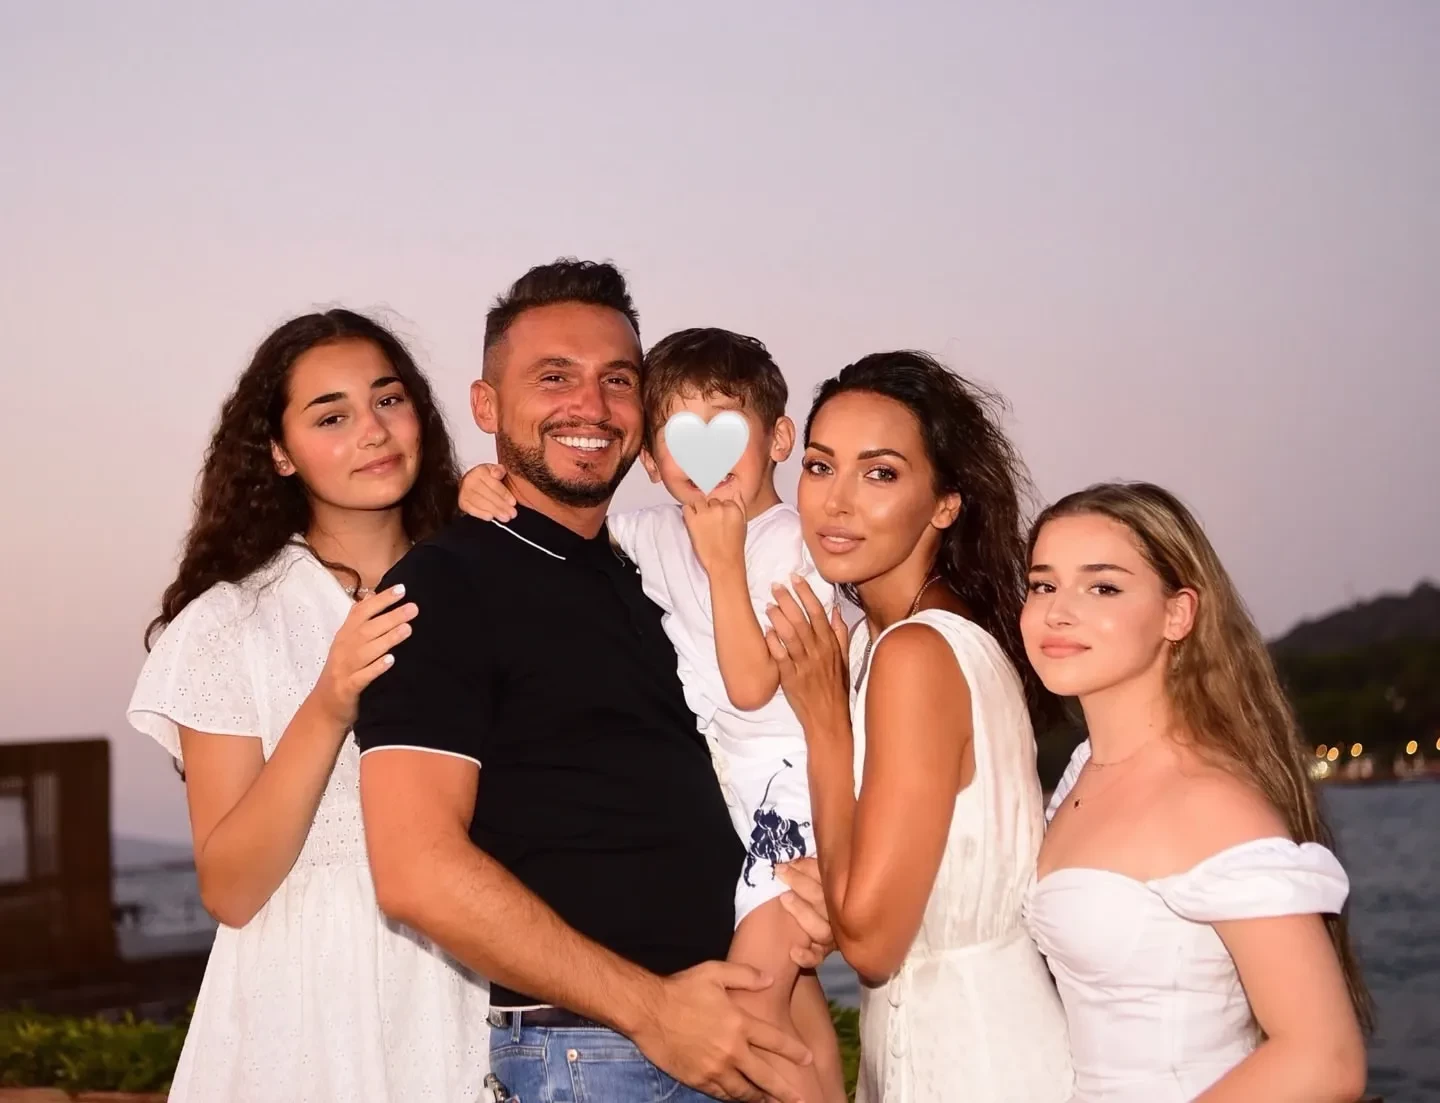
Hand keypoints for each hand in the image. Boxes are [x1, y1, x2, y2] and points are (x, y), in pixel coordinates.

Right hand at [312, 586, 416, 727]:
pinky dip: (376, 668)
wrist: (325, 707)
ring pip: (366, 651)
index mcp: (345, 635)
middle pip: (367, 629)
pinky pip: (362, 676)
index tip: (402, 589)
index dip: (381, 600)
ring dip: (387, 639)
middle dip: (390, 617)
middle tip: (413, 608)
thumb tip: (371, 595)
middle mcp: (344, 648)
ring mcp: (344, 668)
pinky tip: (391, 661)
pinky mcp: (348, 687)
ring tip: (407, 629)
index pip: (362, 611)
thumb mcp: (347, 642)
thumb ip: (358, 620)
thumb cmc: (343, 670)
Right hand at [458, 462, 515, 521]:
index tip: (513, 502)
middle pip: (488, 495)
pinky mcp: (462, 502)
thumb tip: (498, 473)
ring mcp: (465, 492)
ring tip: (505, 517)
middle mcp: (470, 481)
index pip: (494, 484)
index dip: (504, 494)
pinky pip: (472, 509)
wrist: (471, 482)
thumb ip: (499, 470)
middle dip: (502, 505)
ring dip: (494, 511)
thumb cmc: (487, 478)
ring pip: (481, 503)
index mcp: (480, 471)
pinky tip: (491, 517)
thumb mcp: (495, 470)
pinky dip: (482, 514)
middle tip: (512, 513)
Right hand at [632, 961, 812, 1101]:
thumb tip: (770, 979)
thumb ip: (746, 975)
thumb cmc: (682, 988)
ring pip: (745, 1090)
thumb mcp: (715, 972)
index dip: (794, 1051)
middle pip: (766, 1076)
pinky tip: (740, 1099)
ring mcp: (714, 1067)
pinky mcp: (698, 1079)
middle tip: (801, 1099)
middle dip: (785, 1090)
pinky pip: (722, 1094)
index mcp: (739, 1022)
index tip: (809, 1059)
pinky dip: (734, 1098)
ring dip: (760, 1098)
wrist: (649, 1010)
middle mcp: (731, 1049)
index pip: (775, 1040)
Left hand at [683, 496, 746, 575]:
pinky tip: (692, 522)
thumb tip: (736, 493)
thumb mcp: (743, 523)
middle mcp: (719, 507)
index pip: (723, 500)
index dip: (719, 509)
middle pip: (710, 500)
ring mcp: (705, 513)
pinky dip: (688, 513)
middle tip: (709, 523)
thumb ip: (740, 506)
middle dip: (709, 509)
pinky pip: (686, 508)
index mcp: (733, 507)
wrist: (724, 562)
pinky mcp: (693, 520)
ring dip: (698, 510)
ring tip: (701, 522)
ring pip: (698, 502)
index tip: (718, 518)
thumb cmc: (734, 547)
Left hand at [764, 576, 851, 738]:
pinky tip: (766, 631)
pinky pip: (781, 657)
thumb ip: (840, 634)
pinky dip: (773, 642)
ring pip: (790, 636)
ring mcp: (804, 665)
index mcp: (831, 646)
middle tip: (776, 586)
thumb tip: (836, 611)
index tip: (796, 578)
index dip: (807, 593)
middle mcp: (818, 653)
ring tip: (768, 605)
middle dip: (788, 600)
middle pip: (802, 620)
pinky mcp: (791, 678)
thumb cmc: (836, 689)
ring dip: (778, 618)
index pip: (819, 613)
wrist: (829, 718)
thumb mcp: (844, 660)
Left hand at [776, 858, 835, 967]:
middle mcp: (837, 914)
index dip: (807, 869)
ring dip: (803, 913)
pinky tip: (793, 951)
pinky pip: (818, 957)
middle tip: (782, 873)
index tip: (785, 863)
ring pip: (823, 930)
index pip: (826, 879)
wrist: (808, 932)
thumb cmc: (807, 894)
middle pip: (824, 901)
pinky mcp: (822, 953)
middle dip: (802, 884)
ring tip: (784, 899)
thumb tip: (792, 857)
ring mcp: (832, 935)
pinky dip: (807, 956)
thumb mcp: (811, 877)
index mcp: (836, 892)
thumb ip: (807, 867)